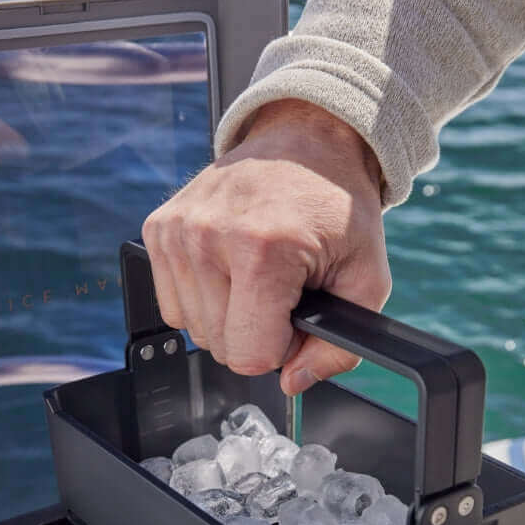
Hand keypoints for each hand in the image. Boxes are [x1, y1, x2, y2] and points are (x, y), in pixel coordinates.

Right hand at [141, 99, 388, 394]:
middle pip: (221, 347)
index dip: (279, 351)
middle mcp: (210, 237)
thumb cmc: (336, 208)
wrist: (305, 141)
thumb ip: (338, 349)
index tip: (294, 319)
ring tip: (257, 275)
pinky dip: (203, 298)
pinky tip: (229, 267)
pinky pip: (172, 305)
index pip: (249, 355)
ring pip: (194, 331)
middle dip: (255, 333)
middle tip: (281, 292)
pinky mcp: (159, 228)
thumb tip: (294, 383)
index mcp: (264, 250)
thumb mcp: (366, 280)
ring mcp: (178, 232)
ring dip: (228, 317)